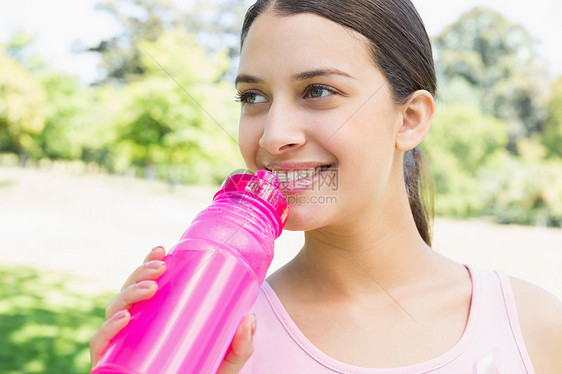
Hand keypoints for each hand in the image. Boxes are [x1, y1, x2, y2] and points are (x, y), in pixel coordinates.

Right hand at [89, 246, 255, 372]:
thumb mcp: (226, 361)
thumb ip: (240, 345)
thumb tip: (249, 317)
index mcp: (156, 318)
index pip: (146, 285)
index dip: (148, 263)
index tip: (163, 250)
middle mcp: (135, 328)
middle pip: (128, 293)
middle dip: (139, 274)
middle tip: (160, 269)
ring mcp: (122, 346)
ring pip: (113, 311)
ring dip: (128, 294)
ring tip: (150, 288)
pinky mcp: (112, 366)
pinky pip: (100, 345)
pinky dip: (106, 331)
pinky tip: (123, 319)